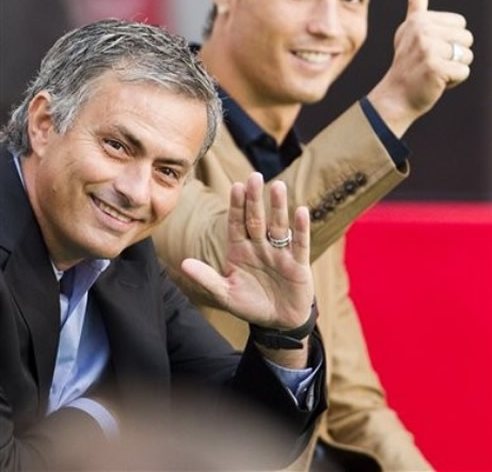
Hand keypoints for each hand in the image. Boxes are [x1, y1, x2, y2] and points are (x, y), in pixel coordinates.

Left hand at [181, 172, 312, 330]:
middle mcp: (259, 246)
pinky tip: (301, 211)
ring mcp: (279, 253)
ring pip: (278, 226)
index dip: (236, 206)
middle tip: (255, 176)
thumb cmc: (249, 304)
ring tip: (278, 186)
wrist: (277, 322)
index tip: (236, 186)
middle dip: (255, 199)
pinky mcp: (297, 264)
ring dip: (278, 207)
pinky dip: (301, 228)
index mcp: (240, 249)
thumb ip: (206, 278)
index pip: (237, 223)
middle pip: (257, 219)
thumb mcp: (225, 294)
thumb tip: (183, 264)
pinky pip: (299, 243)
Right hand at [368, 0, 473, 136]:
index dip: (450, 41)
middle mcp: (422, 31)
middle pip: (467, 38)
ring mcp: (428, 49)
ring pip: (467, 55)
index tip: (428, 50)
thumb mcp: (409, 30)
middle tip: (431, 64)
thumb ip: (416, 4)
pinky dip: (454, 82)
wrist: (395, 97)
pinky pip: (463, 72)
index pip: (460, 24)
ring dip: (455, 68)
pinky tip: (435, 82)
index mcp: (419, 20)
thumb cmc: (407, 64)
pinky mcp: (435, 68)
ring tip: (433, 73)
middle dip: (454, 55)